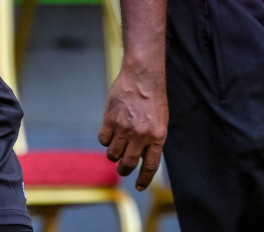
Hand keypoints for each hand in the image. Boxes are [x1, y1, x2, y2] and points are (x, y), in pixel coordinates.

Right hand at [98, 68, 168, 188]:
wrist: (142, 76)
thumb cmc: (153, 98)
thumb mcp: (160, 122)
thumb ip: (152, 141)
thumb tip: (141, 158)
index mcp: (157, 137)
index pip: (149, 167)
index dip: (143, 180)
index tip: (139, 186)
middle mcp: (140, 136)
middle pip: (127, 164)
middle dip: (124, 169)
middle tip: (122, 167)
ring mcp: (124, 128)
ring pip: (113, 155)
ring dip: (114, 154)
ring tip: (117, 146)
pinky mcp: (110, 120)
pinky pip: (103, 140)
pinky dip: (105, 140)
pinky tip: (110, 132)